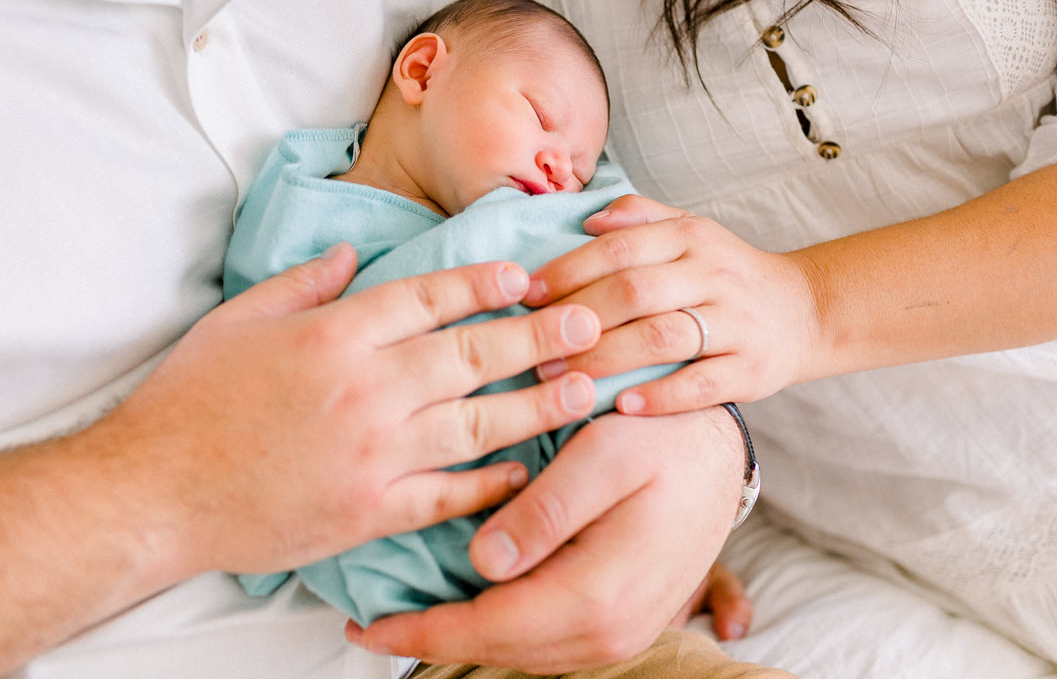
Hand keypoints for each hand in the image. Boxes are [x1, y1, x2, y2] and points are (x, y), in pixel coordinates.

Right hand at [104, 242, 603, 577]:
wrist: (152, 492)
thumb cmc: (189, 400)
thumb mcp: (240, 318)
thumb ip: (306, 283)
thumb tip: (357, 254)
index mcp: (334, 334)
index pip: (430, 297)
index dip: (485, 283)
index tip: (526, 276)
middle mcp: (365, 390)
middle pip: (472, 355)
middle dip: (539, 337)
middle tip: (591, 323)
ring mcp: (373, 455)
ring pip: (476, 424)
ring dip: (537, 406)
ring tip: (582, 388)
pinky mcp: (369, 511)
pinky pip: (447, 495)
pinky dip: (490, 483)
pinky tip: (525, 469)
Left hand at [347, 406, 744, 672]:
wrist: (723, 452)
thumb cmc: (664, 439)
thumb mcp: (604, 455)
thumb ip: (544, 512)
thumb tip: (483, 565)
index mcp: (600, 593)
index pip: (488, 628)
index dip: (420, 630)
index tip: (365, 625)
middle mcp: (613, 630)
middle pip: (500, 649)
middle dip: (432, 638)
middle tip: (372, 621)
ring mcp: (622, 631)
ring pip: (522, 650)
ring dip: (465, 635)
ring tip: (411, 615)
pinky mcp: (623, 620)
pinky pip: (547, 640)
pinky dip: (501, 629)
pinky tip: (473, 605)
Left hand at [526, 194, 818, 414]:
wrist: (807, 311)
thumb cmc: (727, 273)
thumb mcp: (690, 232)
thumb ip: (639, 218)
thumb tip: (586, 219)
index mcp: (691, 238)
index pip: (620, 249)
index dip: (569, 271)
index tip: (528, 294)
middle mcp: (715, 275)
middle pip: (635, 293)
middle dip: (577, 319)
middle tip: (532, 343)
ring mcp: (737, 323)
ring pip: (662, 338)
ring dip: (605, 359)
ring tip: (561, 378)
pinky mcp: (752, 370)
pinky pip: (702, 384)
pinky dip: (661, 396)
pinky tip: (623, 405)